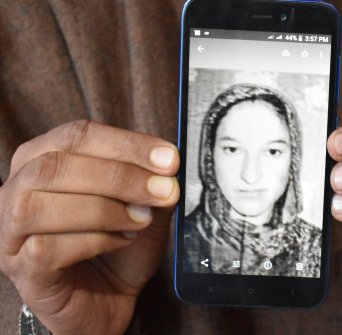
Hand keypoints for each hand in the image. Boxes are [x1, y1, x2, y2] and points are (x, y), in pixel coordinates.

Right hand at [0, 120, 179, 334]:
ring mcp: (11, 232)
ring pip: (40, 205)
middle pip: (55, 166)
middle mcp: (16, 191)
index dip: (125, 143)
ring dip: (104, 209)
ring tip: (142, 220)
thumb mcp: (143, 206)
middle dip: (118, 176)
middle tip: (163, 190)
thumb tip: (167, 171)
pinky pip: (46, 248)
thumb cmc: (117, 247)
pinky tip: (121, 242)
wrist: (108, 299)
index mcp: (42, 160)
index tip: (169, 159)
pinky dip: (93, 241)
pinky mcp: (21, 269)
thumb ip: (152, 184)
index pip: (76, 135)